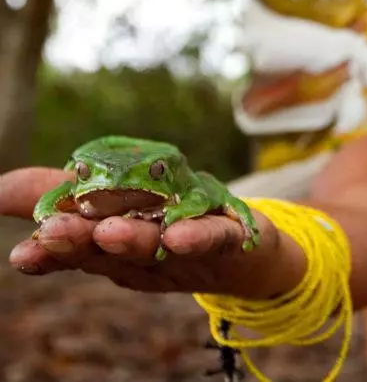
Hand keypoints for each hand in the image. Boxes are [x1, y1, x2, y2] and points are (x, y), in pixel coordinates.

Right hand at [0, 167, 304, 299]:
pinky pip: (214, 236)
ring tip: (108, 234)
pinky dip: (197, 237)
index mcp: (118, 245)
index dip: (50, 251)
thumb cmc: (175, 225)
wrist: (257, 252)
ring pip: (157, 244)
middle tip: (51, 237)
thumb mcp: (117, 208)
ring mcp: (190, 246)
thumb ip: (62, 196)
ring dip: (132, 241)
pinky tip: (179, 237)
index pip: (77, 248)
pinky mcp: (232, 236)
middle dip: (81, 243)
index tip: (23, 255)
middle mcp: (150, 250)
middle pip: (111, 248)